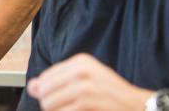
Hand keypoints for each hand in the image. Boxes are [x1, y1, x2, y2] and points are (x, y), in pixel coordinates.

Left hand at [27, 53, 153, 110]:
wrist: (137, 105)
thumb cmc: (110, 94)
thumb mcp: (86, 80)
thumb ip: (58, 82)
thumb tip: (31, 87)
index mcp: (80, 61)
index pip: (46, 76)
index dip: (45, 91)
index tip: (53, 98)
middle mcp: (81, 70)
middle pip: (45, 89)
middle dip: (48, 103)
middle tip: (60, 108)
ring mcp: (84, 86)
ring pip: (49, 102)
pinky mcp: (87, 101)